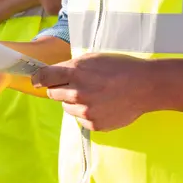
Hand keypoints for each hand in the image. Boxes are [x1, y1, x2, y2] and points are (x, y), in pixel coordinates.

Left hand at [31, 53, 157, 130]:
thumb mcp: (93, 58)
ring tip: (93, 95)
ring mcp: (86, 110)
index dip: (38, 79)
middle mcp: (77, 92)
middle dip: (60, 89)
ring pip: (66, 108)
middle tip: (76, 86)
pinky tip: (101, 105)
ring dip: (73, 102)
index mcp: (75, 72)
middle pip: (53, 94)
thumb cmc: (120, 68)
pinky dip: (86, 114)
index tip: (37, 81)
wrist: (146, 86)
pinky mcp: (94, 124)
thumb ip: (71, 67)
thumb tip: (52, 74)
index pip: (44, 77)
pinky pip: (80, 120)